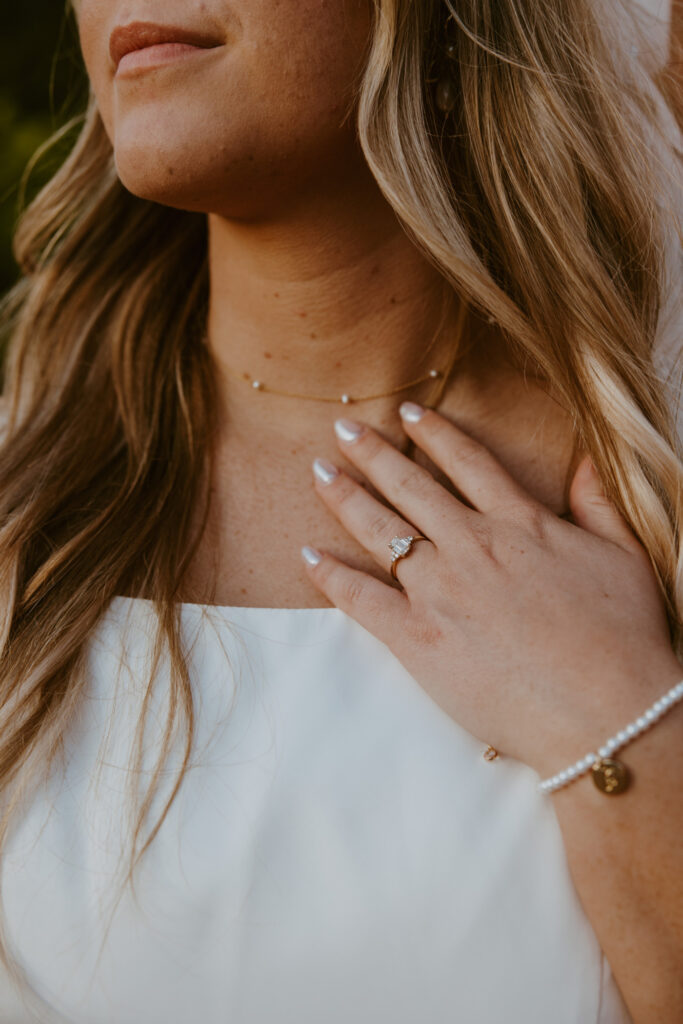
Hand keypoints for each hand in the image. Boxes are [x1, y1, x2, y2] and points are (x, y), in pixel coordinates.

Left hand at [301, 402, 678, 777]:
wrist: (606, 711)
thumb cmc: (622, 639)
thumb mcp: (625, 556)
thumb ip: (600, 502)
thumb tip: (587, 459)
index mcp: (519, 524)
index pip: (466, 463)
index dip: (433, 433)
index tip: (407, 412)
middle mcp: (471, 546)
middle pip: (410, 487)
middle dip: (372, 452)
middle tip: (342, 428)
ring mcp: (440, 590)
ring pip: (379, 531)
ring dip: (344, 497)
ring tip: (318, 471)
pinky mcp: (417, 638)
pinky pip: (360, 599)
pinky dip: (330, 575)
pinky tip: (307, 555)